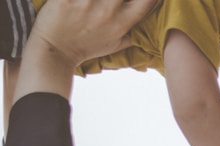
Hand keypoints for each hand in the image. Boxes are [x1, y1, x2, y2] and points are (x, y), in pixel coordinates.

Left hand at [13, 0, 155, 103]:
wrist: (56, 50)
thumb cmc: (86, 47)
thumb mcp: (114, 45)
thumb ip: (132, 35)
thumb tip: (147, 28)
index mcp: (121, 23)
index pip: (146, 1)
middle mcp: (108, 11)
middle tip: (115, 0)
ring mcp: (87, 2)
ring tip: (96, 2)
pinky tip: (84, 0)